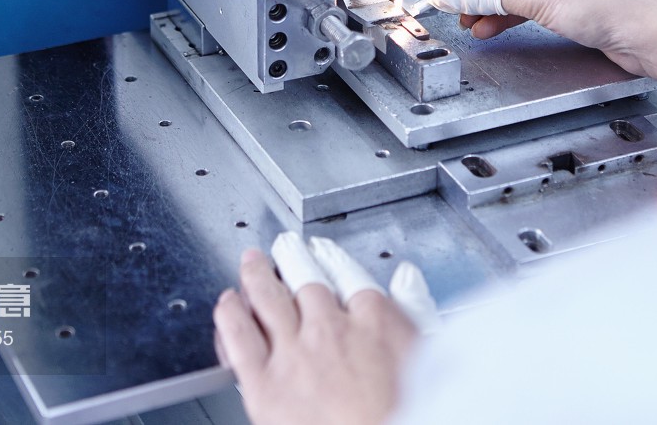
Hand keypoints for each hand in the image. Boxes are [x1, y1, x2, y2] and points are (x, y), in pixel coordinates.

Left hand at [213, 233, 438, 424]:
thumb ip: (416, 309)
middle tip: (284, 247)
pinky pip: (240, 338)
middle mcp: (329, 330)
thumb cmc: (406, 412)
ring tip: (251, 263)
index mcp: (373, 322)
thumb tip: (407, 277)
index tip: (323, 251)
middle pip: (306, 281)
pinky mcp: (264, 385)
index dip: (331, 258)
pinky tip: (228, 304)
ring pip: (268, 299)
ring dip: (257, 275)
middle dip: (293, 258)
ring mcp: (294, 355)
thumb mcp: (428, 356)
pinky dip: (231, 315)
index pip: (348, 275)